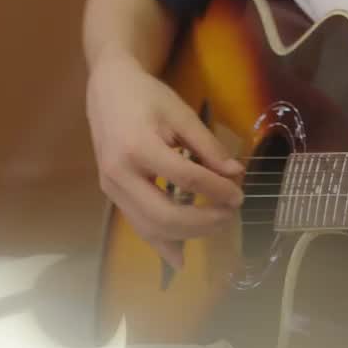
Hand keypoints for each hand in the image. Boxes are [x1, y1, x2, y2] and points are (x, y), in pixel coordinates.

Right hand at [86, 52, 242, 271]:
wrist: (107, 89)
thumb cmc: (146, 96)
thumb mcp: (181, 113)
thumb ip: (207, 146)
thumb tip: (235, 174)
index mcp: (138, 148)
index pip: (186, 179)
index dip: (217, 190)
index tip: (239, 193)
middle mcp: (119, 174)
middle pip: (165, 214)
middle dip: (203, 222)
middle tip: (230, 215)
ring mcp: (111, 188)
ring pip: (149, 227)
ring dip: (186, 234)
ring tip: (216, 226)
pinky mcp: (111, 194)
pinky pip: (137, 225)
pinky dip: (160, 242)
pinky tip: (180, 258)